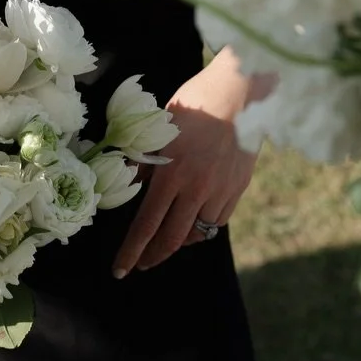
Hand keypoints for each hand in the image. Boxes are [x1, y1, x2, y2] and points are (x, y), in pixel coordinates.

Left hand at [113, 49, 258, 274]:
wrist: (241, 91)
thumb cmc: (195, 103)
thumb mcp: (161, 128)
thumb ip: (144, 160)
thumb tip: (127, 181)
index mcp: (171, 174)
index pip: (146, 225)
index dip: (131, 251)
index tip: (120, 270)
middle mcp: (196, 189)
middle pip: (172, 238)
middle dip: (153, 256)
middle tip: (141, 263)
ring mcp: (221, 190)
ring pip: (198, 232)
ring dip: (179, 240)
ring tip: (166, 239)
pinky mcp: (238, 188)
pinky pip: (218, 219)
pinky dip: (203, 225)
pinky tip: (194, 221)